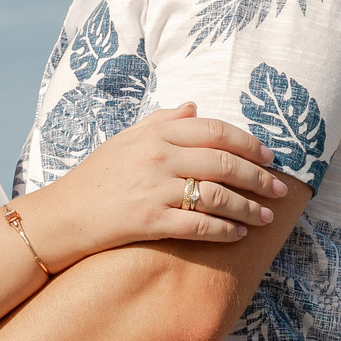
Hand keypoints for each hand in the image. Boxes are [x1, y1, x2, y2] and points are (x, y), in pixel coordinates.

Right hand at [15, 104, 286, 270]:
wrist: (60, 216)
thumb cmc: (94, 179)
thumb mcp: (124, 141)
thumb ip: (160, 121)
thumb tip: (195, 106)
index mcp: (155, 134)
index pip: (215, 130)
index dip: (249, 143)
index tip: (269, 156)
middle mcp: (157, 156)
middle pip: (224, 161)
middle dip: (258, 177)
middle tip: (280, 189)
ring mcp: (153, 188)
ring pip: (217, 194)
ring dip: (248, 207)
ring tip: (265, 217)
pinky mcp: (148, 220)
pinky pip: (198, 224)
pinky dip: (224, 230)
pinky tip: (238, 234)